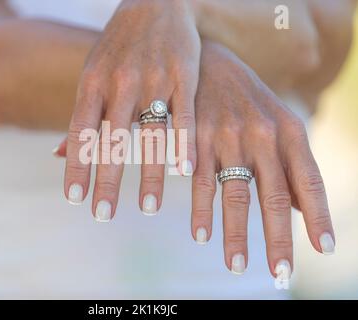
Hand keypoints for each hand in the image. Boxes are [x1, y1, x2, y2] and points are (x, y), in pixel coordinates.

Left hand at [64, 0, 201, 218]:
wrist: (155, 3)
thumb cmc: (119, 48)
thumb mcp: (92, 74)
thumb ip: (81, 115)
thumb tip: (55, 154)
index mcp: (93, 82)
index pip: (81, 132)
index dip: (77, 166)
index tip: (74, 198)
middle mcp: (120, 82)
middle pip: (112, 139)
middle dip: (107, 180)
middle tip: (103, 214)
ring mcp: (153, 78)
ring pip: (149, 133)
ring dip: (148, 174)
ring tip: (147, 207)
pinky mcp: (183, 75)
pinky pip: (184, 114)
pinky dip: (184, 143)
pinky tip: (184, 171)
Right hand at [192, 42, 334, 277]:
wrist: (207, 59)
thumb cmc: (246, 97)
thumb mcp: (276, 121)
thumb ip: (288, 162)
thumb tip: (298, 210)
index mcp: (288, 130)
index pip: (309, 179)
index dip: (318, 215)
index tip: (325, 247)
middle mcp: (262, 134)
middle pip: (273, 196)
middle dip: (277, 239)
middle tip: (280, 273)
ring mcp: (228, 136)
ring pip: (234, 194)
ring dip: (235, 234)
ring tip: (238, 266)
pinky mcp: (196, 138)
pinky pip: (201, 181)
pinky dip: (201, 211)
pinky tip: (201, 235)